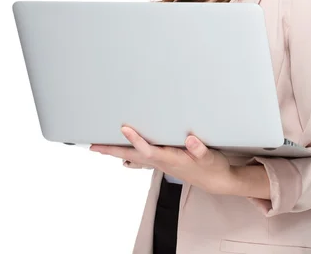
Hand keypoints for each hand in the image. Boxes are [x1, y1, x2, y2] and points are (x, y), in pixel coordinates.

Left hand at [89, 126, 233, 194]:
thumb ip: (201, 150)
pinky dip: (129, 154)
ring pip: (134, 157)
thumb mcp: (211, 158)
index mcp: (171, 159)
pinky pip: (141, 158)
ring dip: (117, 153)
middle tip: (94, 146)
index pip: (149, 150)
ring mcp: (161, 163)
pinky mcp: (164, 161)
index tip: (124, 128)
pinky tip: (123, 156)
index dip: (136, 140)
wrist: (216, 181)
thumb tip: (191, 140)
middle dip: (113, 151)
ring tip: (101, 148)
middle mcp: (162, 162)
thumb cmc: (213, 168)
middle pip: (132, 156)